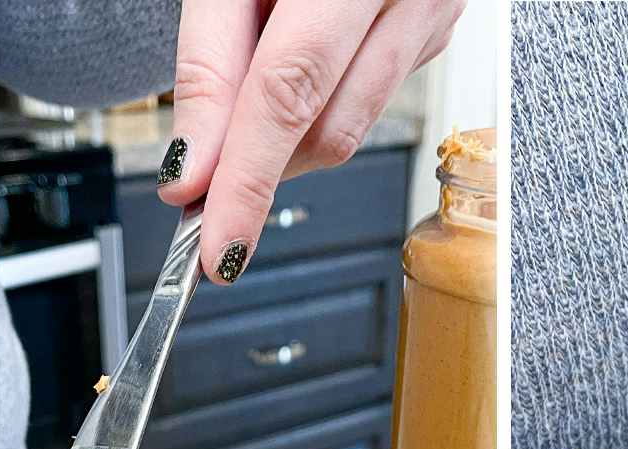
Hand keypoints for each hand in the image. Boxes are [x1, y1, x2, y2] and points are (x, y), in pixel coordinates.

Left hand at [158, 0, 464, 282]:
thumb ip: (208, 62)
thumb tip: (193, 171)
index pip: (290, 92)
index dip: (248, 178)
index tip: (217, 245)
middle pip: (324, 126)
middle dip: (256, 171)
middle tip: (200, 201)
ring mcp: (432, 13)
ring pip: (350, 127)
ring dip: (283, 144)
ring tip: (235, 127)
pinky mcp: (435, 31)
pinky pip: (372, 99)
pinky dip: (317, 110)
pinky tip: (290, 78)